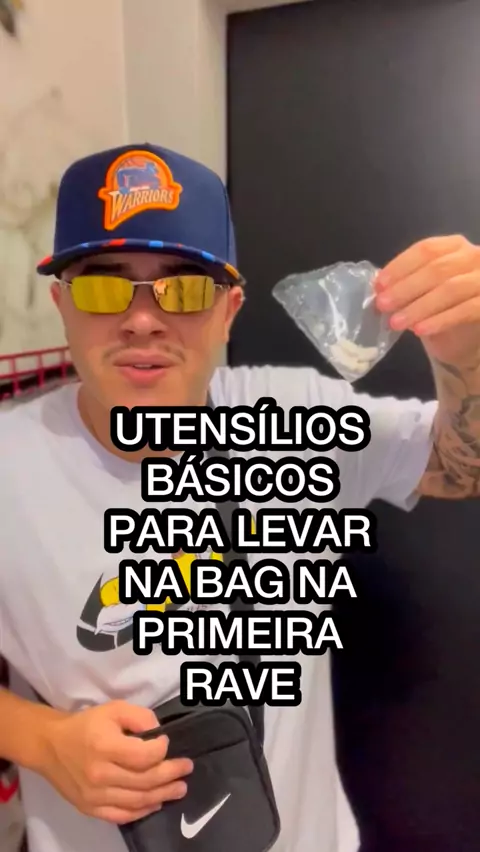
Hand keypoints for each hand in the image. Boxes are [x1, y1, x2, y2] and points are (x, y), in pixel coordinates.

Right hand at [38, 701, 192, 824]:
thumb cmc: (86, 725)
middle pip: (144, 781)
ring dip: (163, 795)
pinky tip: (156, 802)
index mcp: (105, 747)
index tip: (167, 742)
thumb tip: (158, 733)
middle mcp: (100, 775)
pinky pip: (121, 815)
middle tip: (187, 768)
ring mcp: (95, 796)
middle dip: (171, 774)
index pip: (144, 756)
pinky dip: (142, 811)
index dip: (161, 750)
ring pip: (137, 800)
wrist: (51, 746)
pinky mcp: (90, 808)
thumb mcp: (113, 709)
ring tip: (180, 788)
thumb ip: (139, 716)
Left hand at [375, 235, 479, 364]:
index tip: (379, 285)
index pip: (426, 250)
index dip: (400, 266)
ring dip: (419, 306)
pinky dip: (439, 320)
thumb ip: (406, 284)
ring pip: (450, 289)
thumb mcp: (423, 290)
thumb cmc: (442, 307)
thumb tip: (379, 288)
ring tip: (396, 322)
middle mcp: (473, 257)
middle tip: (382, 305)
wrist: (468, 336)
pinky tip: (419, 330)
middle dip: (405, 288)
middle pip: (437, 269)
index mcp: (454, 247)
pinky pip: (465, 311)